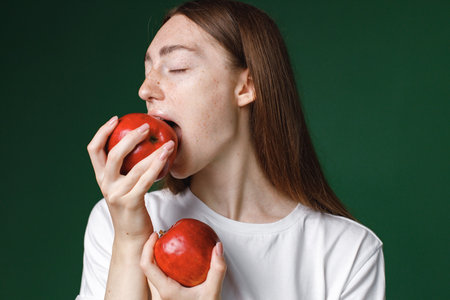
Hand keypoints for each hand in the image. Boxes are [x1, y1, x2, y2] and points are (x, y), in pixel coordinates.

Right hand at [87, 116, 174, 241]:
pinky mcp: (130, 203)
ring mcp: (117, 194)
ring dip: (153, 152)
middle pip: (112, 154)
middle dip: (129, 136)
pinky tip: (166, 157)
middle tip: (146, 127)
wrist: (131, 237)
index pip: (93, 150)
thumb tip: (142, 144)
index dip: (102, 132)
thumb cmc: (132, 208)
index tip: (116, 118)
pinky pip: (145, 180)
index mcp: (101, 178)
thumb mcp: (124, 187)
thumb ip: (126, 169)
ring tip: (168, 143)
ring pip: (134, 167)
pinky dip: (156, 166)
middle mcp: (105, 185)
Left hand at [140, 232, 226, 299]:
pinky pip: (163, 274)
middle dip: (151, 248)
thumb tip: (217, 247)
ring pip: (154, 271)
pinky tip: (179, 257)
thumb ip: (217, 270)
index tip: (156, 235)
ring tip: (168, 243)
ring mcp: (165, 293)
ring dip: (157, 255)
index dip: (147, 248)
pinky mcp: (171, 293)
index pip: (147, 266)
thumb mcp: (213, 293)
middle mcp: (162, 292)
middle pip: (148, 266)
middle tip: (161, 235)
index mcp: (166, 290)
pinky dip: (167, 263)